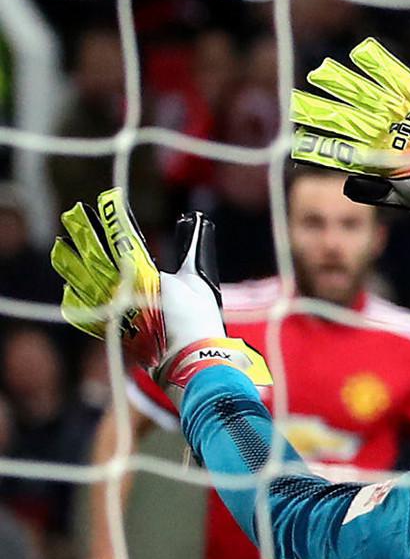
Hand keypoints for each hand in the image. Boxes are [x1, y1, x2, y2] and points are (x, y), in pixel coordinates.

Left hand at [51, 194, 268, 390]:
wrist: (189, 359)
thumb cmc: (197, 320)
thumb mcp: (197, 281)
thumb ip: (192, 252)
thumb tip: (195, 224)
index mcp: (143, 275)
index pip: (125, 239)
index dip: (117, 219)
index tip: (110, 200)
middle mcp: (121, 289)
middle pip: (97, 255)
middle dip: (86, 233)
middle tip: (75, 214)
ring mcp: (113, 309)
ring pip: (85, 280)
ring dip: (72, 262)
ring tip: (62, 247)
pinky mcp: (113, 328)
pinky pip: (88, 312)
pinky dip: (78, 299)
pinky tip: (69, 288)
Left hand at [289, 39, 409, 209]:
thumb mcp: (408, 194)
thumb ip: (378, 189)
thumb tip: (345, 182)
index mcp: (386, 158)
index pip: (346, 149)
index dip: (323, 144)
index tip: (299, 141)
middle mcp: (392, 134)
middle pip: (351, 118)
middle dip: (325, 111)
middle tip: (298, 103)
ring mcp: (407, 114)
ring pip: (368, 95)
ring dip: (345, 84)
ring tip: (321, 73)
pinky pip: (400, 78)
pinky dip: (382, 66)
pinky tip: (362, 53)